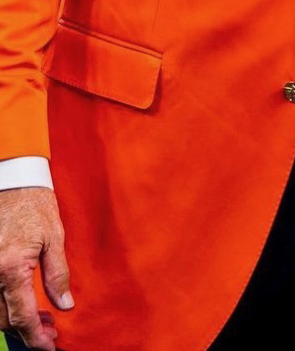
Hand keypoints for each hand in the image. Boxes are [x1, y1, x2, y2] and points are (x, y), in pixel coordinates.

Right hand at [0, 188, 72, 350]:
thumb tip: (65, 306)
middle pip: (4, 320)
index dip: (35, 338)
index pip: (21, 317)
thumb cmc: (36, 206)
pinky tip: (24, 305)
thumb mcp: (55, 237)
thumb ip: (58, 275)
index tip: (49, 347)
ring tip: (42, 321)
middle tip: (51, 332)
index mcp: (12, 268)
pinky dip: (5, 306)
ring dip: (16, 322)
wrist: (13, 183)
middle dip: (27, 332)